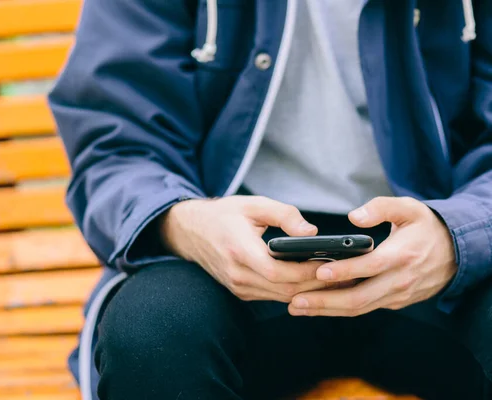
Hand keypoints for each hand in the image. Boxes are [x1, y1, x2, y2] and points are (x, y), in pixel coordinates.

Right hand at [160, 196, 328, 302]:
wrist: (191, 231)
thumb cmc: (224, 214)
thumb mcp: (254, 204)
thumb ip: (284, 215)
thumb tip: (312, 233)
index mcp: (240, 250)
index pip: (279, 272)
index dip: (308, 272)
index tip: (332, 263)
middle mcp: (238, 275)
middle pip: (285, 290)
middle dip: (316, 284)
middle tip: (344, 274)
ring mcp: (238, 287)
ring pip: (281, 297)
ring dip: (308, 291)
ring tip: (335, 278)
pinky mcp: (240, 291)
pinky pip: (273, 296)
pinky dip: (294, 291)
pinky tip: (311, 281)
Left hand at [288, 196, 457, 316]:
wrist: (456, 252)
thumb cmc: (426, 227)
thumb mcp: (409, 208)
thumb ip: (381, 207)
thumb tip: (354, 216)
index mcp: (401, 256)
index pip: (369, 267)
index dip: (343, 270)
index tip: (318, 271)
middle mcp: (399, 280)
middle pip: (359, 297)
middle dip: (324, 301)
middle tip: (295, 301)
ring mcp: (396, 295)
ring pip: (359, 308)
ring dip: (327, 310)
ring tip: (298, 307)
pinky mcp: (394, 302)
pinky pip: (364, 308)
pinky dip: (340, 309)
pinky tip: (318, 307)